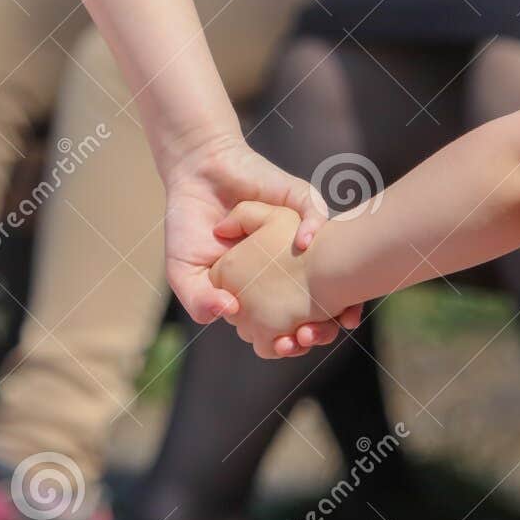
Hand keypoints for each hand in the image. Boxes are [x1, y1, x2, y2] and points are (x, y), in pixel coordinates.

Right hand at [162, 131, 338, 334]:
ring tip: (323, 306)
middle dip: (320, 324)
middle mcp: (290, 265)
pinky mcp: (301, 203)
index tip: (287, 345)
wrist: (195, 174)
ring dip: (335, 288)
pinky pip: (318, 216)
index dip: (291, 338)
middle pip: (321, 302)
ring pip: (332, 265)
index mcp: (266, 287)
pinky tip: (302, 243)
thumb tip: (230, 313)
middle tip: (308, 334)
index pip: (288, 321)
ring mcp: (300, 234)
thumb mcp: (185, 273)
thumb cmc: (189, 226)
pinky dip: (314, 229)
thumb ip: (199, 300)